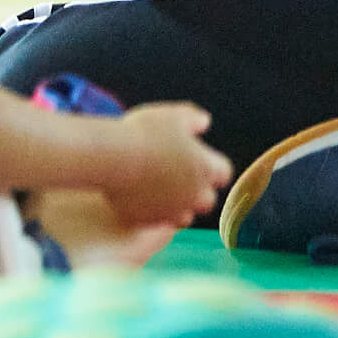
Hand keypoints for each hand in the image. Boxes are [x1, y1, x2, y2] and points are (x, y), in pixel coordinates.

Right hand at [105, 103, 230, 228]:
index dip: (213, 165)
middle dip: (199, 190)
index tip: (201, 158)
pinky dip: (153, 213)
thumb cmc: (145, 132)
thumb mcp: (174, 115)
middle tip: (182, 176)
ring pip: (185, 218)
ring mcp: (171, 211)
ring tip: (163, 191)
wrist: (114, 158)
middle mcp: (194, 195)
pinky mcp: (149, 221)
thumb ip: (193, 118)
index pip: (223, 173)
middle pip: (207, 200)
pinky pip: (156, 222)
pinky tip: (142, 197)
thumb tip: (204, 122)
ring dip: (179, 207)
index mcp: (204, 168)